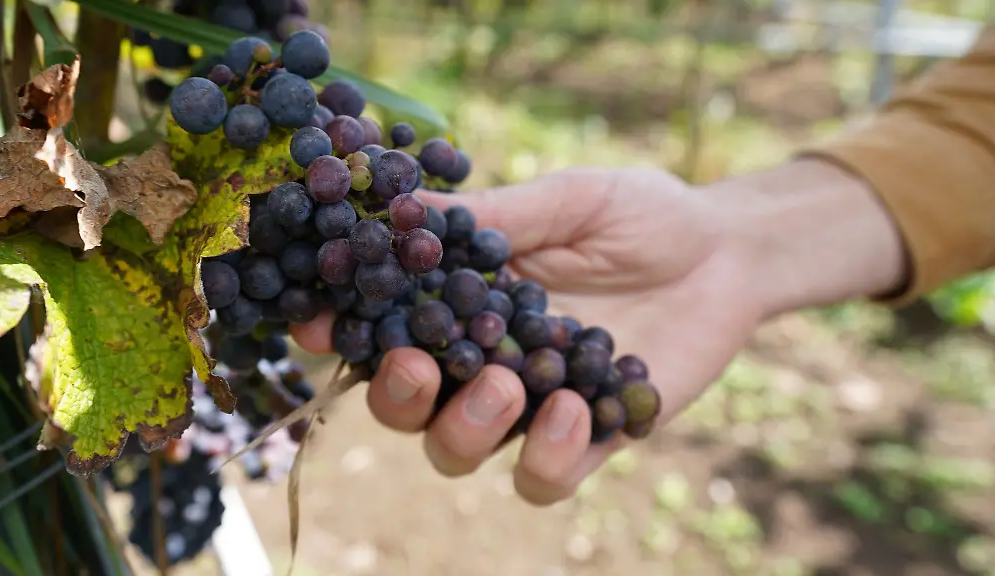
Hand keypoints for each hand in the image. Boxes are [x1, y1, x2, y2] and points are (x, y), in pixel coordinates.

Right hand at [291, 165, 768, 504]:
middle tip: (417, 365)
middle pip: (404, 405)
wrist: (727, 254)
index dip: (338, 329)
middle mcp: (481, 361)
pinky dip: (545, 456)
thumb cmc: (641, 215)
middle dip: (395, 394)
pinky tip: (573, 409)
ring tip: (506, 383)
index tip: (313, 319)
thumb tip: (406, 202)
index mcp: (462, 302)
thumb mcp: (570, 199)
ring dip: (464, 427)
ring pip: (457, 451)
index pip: (382, 325)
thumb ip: (497, 216)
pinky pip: (541, 478)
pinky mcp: (586, 440)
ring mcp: (530, 408)